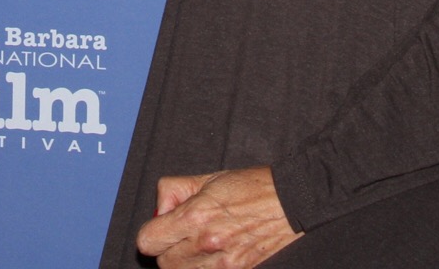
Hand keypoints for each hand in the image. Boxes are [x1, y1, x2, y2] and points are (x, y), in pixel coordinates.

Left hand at [136, 167, 300, 268]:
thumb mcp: (207, 178)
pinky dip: (206, 268)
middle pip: (164, 263)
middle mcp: (207, 243)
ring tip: (202, 245)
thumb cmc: (251, 187)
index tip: (163, 228)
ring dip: (187, 262)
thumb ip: (173, 191)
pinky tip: (215, 255)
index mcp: (195, 216)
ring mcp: (224, 263)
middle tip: (185, 236)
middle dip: (169, 249)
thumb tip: (158, 212)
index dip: (153, 233)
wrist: (290, 203)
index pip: (148, 241)